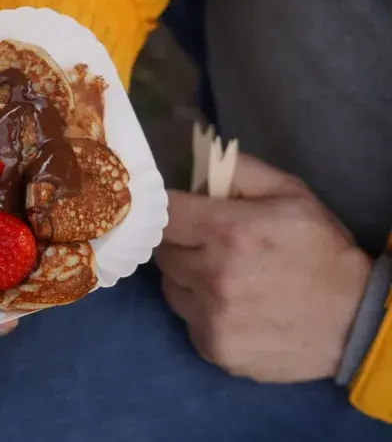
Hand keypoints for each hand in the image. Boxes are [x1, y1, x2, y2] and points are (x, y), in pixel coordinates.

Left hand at [156, 154, 370, 381]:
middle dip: (182, 244)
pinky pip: (188, 320)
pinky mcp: (212, 347)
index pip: (165, 213)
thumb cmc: (321, 250)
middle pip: (163, 251)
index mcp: (228, 232)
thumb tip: (194, 172)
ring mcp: (210, 316)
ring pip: (171, 287)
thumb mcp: (290, 193)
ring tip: (226, 280)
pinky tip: (235, 309)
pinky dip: (203, 313)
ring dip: (188, 280)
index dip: (173, 211)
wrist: (356, 322)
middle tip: (211, 246)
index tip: (185, 215)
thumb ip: (237, 173)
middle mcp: (211, 275)